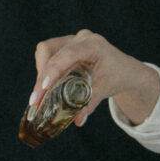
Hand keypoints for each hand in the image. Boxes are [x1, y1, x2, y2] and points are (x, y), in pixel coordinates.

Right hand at [30, 30, 159, 125]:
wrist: (124, 69)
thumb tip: (78, 122)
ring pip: (46, 50)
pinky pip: (48, 53)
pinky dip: (45, 68)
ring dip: (41, 71)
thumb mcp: (106, 89)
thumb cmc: (117, 77)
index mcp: (94, 45)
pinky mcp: (66, 44)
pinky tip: (48, 84)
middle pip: (51, 52)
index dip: (53, 70)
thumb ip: (91, 103)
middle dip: (42, 78)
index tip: (43, 88)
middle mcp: (81, 38)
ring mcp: (72, 39)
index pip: (68, 54)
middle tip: (35, 100)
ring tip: (42, 92)